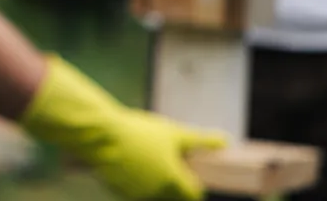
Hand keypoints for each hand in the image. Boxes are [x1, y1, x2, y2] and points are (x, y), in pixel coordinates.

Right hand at [21, 55, 226, 199]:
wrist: (101, 136)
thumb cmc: (140, 132)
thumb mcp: (173, 132)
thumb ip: (200, 140)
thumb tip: (225, 141)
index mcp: (173, 180)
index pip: (193, 194)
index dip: (193, 184)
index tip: (189, 172)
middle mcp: (157, 193)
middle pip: (173, 196)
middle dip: (174, 184)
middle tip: (168, 162)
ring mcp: (137, 194)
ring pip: (153, 194)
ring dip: (154, 183)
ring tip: (148, 158)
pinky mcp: (119, 191)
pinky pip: (134, 191)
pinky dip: (136, 182)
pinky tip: (131, 163)